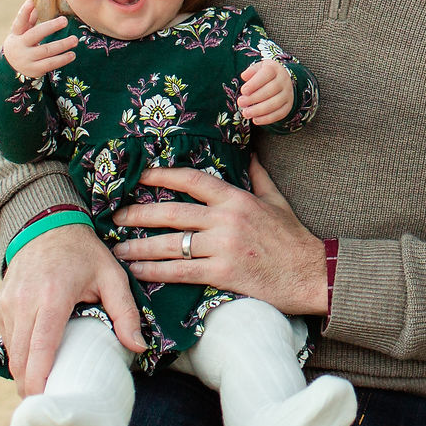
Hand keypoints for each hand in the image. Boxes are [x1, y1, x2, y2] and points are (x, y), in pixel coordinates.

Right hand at [0, 222, 143, 394]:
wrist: (47, 223)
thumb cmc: (84, 252)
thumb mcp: (112, 275)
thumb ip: (125, 311)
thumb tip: (139, 347)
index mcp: (53, 296)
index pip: (40, 350)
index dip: (40, 382)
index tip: (48, 406)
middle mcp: (24, 302)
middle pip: (21, 360)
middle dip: (32, 388)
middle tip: (51, 407)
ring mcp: (7, 304)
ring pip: (11, 354)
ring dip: (25, 373)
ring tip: (46, 388)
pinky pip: (7, 340)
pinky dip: (20, 354)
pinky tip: (38, 359)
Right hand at [2, 0, 76, 78]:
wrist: (12, 68)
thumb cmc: (22, 43)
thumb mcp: (21, 32)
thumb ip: (28, 20)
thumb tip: (32, 4)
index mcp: (16, 34)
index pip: (19, 22)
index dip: (24, 12)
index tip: (30, 2)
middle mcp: (19, 46)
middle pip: (35, 34)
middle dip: (50, 27)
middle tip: (65, 20)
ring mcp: (26, 59)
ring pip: (46, 50)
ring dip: (62, 45)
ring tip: (74, 40)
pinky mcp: (35, 70)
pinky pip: (50, 64)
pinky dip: (62, 59)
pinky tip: (72, 54)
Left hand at [112, 159, 327, 314]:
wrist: (309, 272)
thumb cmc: (292, 237)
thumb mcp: (276, 200)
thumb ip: (258, 176)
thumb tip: (250, 152)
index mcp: (236, 198)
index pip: (192, 180)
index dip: (163, 175)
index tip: (140, 175)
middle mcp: (226, 219)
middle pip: (172, 212)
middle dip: (139, 213)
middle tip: (115, 215)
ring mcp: (223, 247)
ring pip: (171, 244)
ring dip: (140, 246)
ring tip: (118, 249)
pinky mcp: (222, 274)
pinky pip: (181, 272)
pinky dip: (156, 271)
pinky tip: (138, 272)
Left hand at [238, 58, 294, 123]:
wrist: (283, 80)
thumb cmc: (265, 75)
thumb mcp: (259, 68)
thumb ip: (251, 71)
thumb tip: (244, 76)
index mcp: (275, 69)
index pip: (267, 74)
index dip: (255, 83)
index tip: (243, 91)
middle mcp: (284, 81)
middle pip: (271, 90)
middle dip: (254, 98)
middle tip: (241, 102)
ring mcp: (288, 94)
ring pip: (275, 103)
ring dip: (259, 110)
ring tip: (246, 113)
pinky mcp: (288, 106)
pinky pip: (279, 114)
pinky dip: (267, 119)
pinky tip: (255, 120)